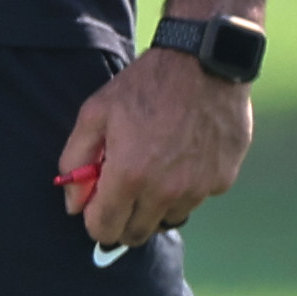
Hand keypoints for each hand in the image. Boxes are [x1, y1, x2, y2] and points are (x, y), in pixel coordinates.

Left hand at [54, 51, 254, 250]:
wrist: (204, 61)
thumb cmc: (145, 85)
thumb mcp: (95, 113)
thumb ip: (76, 163)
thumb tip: (73, 204)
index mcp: (129, 176)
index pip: (104, 230)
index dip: (95, 221)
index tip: (97, 206)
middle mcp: (166, 191)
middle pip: (136, 234)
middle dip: (123, 219)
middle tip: (123, 191)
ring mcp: (198, 188)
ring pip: (168, 219)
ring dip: (156, 205)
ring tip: (155, 169)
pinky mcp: (223, 179)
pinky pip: (197, 198)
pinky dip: (187, 187)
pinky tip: (184, 156)